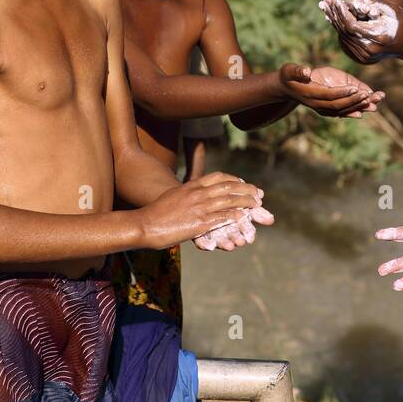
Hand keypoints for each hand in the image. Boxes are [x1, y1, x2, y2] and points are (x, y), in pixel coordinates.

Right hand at [138, 172, 265, 249]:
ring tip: (257, 205)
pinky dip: (235, 216)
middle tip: (258, 193)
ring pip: (229, 201)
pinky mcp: (199, 223)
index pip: (219, 177)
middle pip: (229, 187)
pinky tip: (243, 217)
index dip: (235, 179)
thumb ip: (187, 193)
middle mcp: (197, 194)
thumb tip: (196, 193)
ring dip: (246, 202)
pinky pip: (222, 218)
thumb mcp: (174, 196)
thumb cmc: (156, 213)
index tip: (244, 182)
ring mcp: (199, 208)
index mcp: (191, 186)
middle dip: (247, 189)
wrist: (144, 224)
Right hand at [278, 63, 383, 117]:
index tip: (355, 88)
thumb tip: (306, 71)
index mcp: (310, 94)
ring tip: (374, 102)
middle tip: (369, 95)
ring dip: (358, 107)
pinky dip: (353, 111)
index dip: (342, 92)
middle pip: (338, 105)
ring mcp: (321, 108)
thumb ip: (297, 71)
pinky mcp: (325, 109)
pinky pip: (341, 112)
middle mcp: (317, 104)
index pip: (329, 95)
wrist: (285, 88)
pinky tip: (365, 110)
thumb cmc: (287, 76)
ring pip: (342, 110)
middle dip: (355, 101)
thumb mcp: (289, 70)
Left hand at [320, 0, 402, 63]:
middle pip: (344, 30)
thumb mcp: (393, 10)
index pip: (351, 24)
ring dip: (333, 19)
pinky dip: (338, 27)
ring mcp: (365, 56)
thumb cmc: (402, 24)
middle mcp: (370, 50)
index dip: (340, 11)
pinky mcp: (362, 58)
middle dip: (333, 12)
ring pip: (343, 36)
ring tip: (324, 5)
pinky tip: (331, 16)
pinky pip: (346, 41)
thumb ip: (376, 2)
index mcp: (378, 37)